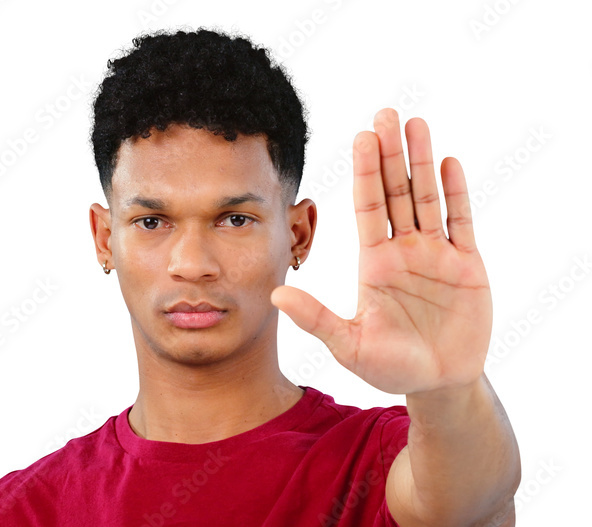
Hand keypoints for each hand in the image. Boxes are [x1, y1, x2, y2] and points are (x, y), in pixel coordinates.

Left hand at [271, 108, 491, 394]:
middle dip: (390, 153)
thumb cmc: (390, 366)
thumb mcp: (348, 345)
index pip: (367, 206)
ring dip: (423, 162)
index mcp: (374, 263)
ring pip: (428, 198)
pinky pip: (460, 223)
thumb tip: (275, 298)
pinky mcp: (467, 266)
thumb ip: (316, 319)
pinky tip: (449, 163)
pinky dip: (456, 194)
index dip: (364, 171)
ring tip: (417, 124)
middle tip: (385, 113)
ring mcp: (436, 255)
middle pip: (396, 192)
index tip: (360, 136)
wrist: (438, 385)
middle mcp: (403, 250)